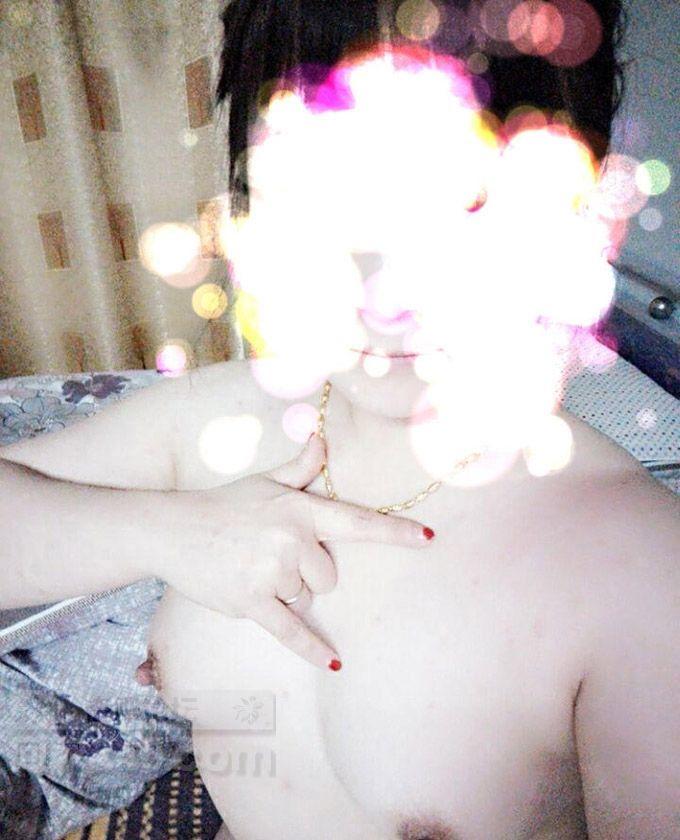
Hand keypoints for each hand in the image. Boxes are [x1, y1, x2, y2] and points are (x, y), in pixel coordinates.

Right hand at [155, 433, 433, 670]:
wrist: (172, 529)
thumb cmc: (224, 505)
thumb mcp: (264, 483)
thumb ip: (300, 468)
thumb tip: (321, 439)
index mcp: (300, 510)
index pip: (356, 522)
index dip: (394, 532)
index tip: (427, 538)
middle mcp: (291, 540)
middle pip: (329, 577)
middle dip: (308, 574)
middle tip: (270, 557)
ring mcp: (271, 573)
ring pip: (306, 599)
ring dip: (286, 593)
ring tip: (251, 570)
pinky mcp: (251, 602)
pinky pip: (290, 631)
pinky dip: (311, 649)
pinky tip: (334, 664)